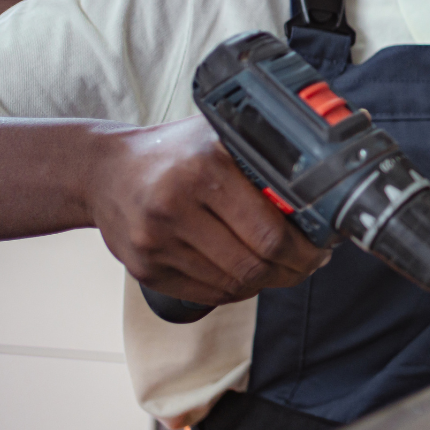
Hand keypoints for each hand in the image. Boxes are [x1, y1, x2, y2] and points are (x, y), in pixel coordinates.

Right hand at [90, 116, 330, 305]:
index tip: (322, 247)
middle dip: (294, 270)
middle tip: (310, 262)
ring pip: (234, 285)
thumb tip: (328, 174)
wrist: (102, 170)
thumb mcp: (219, 135)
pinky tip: (247, 271)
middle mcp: (174, 206)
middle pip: (255, 264)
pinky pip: (209, 294)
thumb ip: (265, 152)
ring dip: (267, 281)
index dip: (305, 250)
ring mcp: (155, 242)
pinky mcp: (144, 269)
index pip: (269, 232)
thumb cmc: (174, 152)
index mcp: (203, 169)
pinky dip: (237, 289)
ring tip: (282, 266)